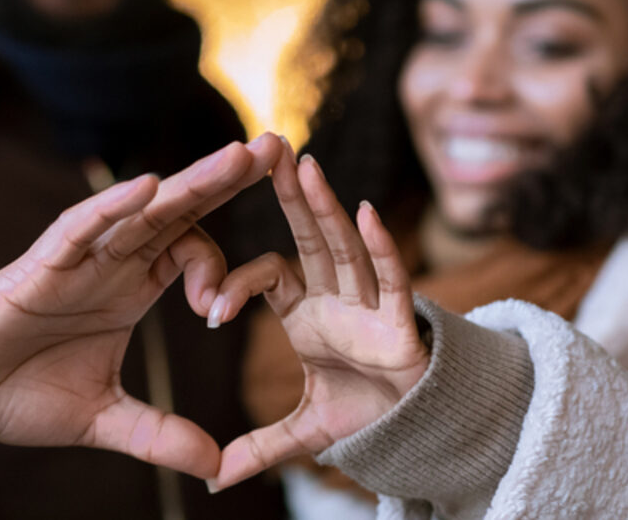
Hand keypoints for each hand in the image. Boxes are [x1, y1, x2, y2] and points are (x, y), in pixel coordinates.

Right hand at [0, 135, 288, 479]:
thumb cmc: (14, 391)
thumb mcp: (101, 419)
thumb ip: (158, 434)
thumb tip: (216, 465)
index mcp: (130, 288)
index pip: (192, 253)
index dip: (221, 271)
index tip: (222, 310)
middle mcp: (110, 263)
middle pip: (179, 212)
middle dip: (227, 180)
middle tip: (278, 147)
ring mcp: (77, 260)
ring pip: (141, 211)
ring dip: (190, 183)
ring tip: (239, 156)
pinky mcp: (38, 268)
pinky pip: (80, 230)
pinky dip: (112, 208)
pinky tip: (149, 187)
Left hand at [205, 151, 429, 490]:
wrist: (418, 433)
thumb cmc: (365, 414)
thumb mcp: (303, 432)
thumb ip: (259, 448)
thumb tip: (212, 479)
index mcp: (307, 311)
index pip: (269, 276)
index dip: (238, 284)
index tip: (209, 311)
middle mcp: (337, 296)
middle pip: (309, 236)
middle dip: (289, 194)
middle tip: (265, 148)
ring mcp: (371, 304)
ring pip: (345, 247)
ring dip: (325, 207)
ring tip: (303, 164)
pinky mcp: (402, 321)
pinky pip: (390, 278)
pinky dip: (380, 247)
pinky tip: (365, 212)